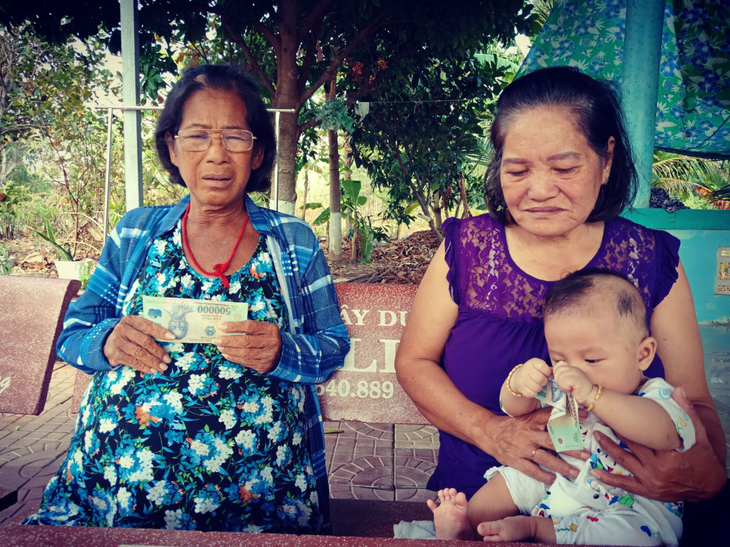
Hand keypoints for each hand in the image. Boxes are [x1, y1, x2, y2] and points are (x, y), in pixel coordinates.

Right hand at [103, 315, 172, 374]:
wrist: (106, 342)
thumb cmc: (128, 334)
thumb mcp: (135, 327)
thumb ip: (148, 331)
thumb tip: (169, 339)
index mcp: (131, 320)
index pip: (148, 325)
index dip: (160, 331)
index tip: (172, 337)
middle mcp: (123, 330)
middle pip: (144, 341)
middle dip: (158, 351)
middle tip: (167, 359)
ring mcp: (118, 342)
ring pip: (139, 353)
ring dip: (153, 361)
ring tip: (162, 367)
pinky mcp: (115, 355)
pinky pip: (132, 362)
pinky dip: (144, 367)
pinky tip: (153, 370)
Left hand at [214, 320, 281, 373]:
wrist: (283, 354)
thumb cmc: (268, 338)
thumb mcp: (264, 329)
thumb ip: (250, 327)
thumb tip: (228, 327)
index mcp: (270, 330)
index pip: (250, 326)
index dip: (234, 326)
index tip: (221, 326)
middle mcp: (270, 342)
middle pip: (246, 341)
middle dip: (228, 340)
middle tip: (216, 339)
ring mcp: (267, 356)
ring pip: (245, 353)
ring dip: (229, 350)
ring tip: (219, 346)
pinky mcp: (263, 366)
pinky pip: (245, 362)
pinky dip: (234, 358)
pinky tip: (226, 354)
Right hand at [483, 408, 586, 484]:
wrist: (489, 433)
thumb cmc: (512, 426)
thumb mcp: (526, 417)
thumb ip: (543, 418)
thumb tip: (567, 415)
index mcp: (532, 421)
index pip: (552, 416)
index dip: (569, 416)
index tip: (586, 416)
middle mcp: (529, 434)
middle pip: (553, 442)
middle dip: (571, 449)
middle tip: (586, 456)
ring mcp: (522, 448)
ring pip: (545, 458)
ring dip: (562, 466)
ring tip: (575, 473)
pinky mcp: (515, 460)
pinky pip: (532, 470)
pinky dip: (543, 476)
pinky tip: (554, 480)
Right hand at [511, 358, 551, 397]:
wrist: (519, 376)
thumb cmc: (534, 371)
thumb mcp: (539, 366)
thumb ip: (547, 369)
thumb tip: (554, 375)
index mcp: (533, 362)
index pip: (542, 366)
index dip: (547, 372)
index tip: (547, 374)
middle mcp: (526, 369)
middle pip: (540, 378)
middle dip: (544, 382)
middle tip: (543, 382)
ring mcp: (522, 379)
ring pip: (536, 388)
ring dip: (540, 388)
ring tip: (539, 386)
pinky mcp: (521, 388)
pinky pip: (531, 394)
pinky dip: (534, 394)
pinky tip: (534, 390)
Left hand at [552, 361, 592, 403]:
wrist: (590, 397)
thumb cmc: (578, 391)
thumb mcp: (568, 381)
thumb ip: (561, 376)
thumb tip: (551, 376)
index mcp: (570, 368)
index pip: (558, 365)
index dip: (557, 374)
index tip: (561, 382)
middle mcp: (573, 368)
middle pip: (557, 371)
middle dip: (558, 381)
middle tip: (565, 387)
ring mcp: (575, 372)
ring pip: (560, 376)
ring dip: (562, 385)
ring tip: (568, 389)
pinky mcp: (576, 378)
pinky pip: (564, 381)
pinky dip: (565, 388)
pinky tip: (570, 391)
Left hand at [592, 386, 725, 501]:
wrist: (709, 487)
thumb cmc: (703, 459)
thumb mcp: (699, 435)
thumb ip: (688, 412)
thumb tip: (679, 390)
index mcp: (668, 454)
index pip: (643, 434)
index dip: (627, 422)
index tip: (615, 411)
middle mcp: (657, 468)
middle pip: (630, 446)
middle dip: (614, 431)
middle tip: (601, 418)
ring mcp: (651, 480)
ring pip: (624, 461)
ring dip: (608, 448)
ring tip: (595, 436)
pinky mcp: (648, 490)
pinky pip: (625, 484)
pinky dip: (609, 479)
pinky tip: (594, 472)